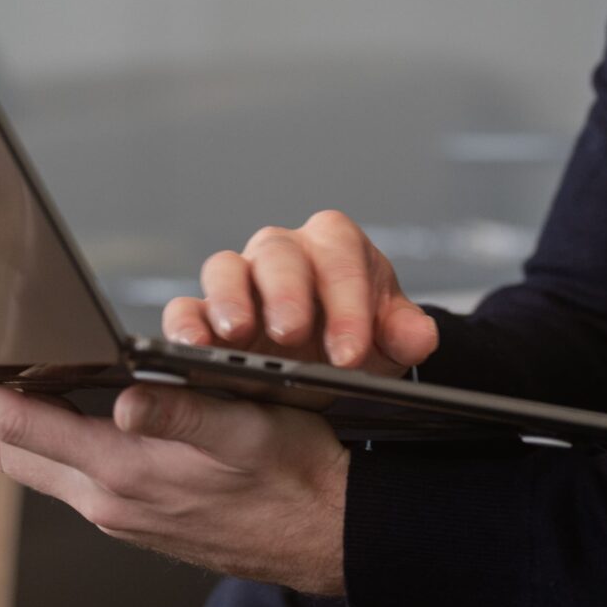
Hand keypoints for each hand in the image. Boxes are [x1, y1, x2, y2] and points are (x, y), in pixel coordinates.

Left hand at [0, 351, 349, 593]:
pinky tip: (39, 414)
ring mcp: (118, 512)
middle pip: (4, 451)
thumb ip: (184, 412)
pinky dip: (32, 439)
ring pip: (28, 464)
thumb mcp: (250, 428)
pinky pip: (60, 473)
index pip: (17, 425)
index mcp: (127, 470)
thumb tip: (127, 401)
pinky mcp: (134, 514)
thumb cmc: (298, 477)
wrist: (331, 535)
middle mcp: (109, 498)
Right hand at [164, 209, 439, 375]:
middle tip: (292, 333)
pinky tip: (191, 348)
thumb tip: (419, 336)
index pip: (340, 255)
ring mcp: (241, 281)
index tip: (350, 351)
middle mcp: (284, 254)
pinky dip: (186, 323)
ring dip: (229, 300)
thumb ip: (407, 335)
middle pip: (278, 252)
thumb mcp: (389, 340)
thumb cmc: (356, 336)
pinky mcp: (206, 313)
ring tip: (235, 335)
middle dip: (286, 293)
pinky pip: (187, 306)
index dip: (346, 301)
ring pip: (225, 268)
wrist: (328, 359)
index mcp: (335, 247)